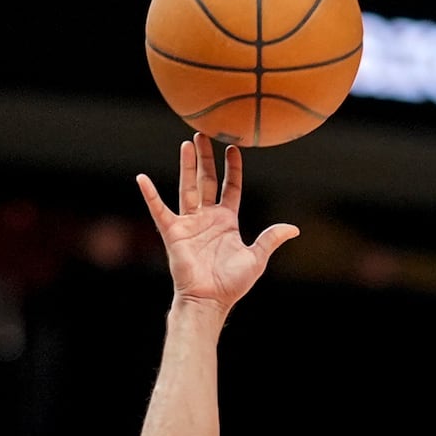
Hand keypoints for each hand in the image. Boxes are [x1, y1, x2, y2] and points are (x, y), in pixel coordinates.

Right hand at [136, 133, 298, 313]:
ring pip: (188, 188)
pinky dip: (151, 195)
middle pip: (206, 181)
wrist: (210, 300)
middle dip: (206, 159)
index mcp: (227, 221)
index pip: (230, 188)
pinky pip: (160, 210)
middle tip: (203, 135)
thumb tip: (293, 228)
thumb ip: (271, 239)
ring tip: (186, 144)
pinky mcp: (173, 232)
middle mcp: (207, 218)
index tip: (234, 149)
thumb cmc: (232, 282)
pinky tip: (142, 179)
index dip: (233, 169)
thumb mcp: (257, 258)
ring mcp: (189, 223)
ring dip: (186, 166)